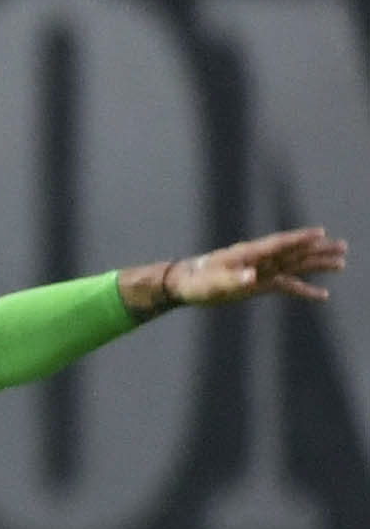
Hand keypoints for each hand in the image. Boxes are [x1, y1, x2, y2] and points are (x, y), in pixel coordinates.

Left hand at [150, 227, 345, 309]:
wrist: (185, 285)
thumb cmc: (196, 282)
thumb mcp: (211, 282)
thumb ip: (231, 279)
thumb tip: (251, 277)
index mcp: (247, 254)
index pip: (278, 244)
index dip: (298, 238)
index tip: (320, 232)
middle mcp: (259, 260)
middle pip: (293, 252)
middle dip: (318, 249)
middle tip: (343, 246)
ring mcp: (261, 271)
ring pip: (295, 266)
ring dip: (317, 264)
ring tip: (342, 263)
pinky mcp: (260, 284)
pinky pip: (288, 286)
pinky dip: (305, 290)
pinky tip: (323, 295)